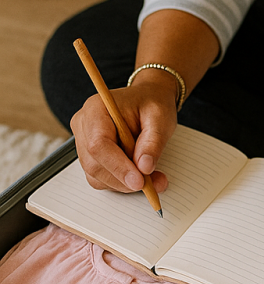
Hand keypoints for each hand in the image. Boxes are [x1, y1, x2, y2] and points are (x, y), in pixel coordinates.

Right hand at [70, 76, 176, 194]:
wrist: (147, 100)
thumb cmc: (151, 104)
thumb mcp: (160, 118)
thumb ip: (153, 142)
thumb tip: (144, 168)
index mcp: (96, 108)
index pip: (98, 144)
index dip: (118, 166)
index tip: (139, 181)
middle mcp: (83, 125)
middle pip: (94, 164)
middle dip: (124, 178)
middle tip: (153, 183)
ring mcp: (83, 141)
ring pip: (96, 175)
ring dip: (124, 183)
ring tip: (152, 177)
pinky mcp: (89, 156)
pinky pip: (100, 178)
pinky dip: (121, 182)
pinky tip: (139, 174)